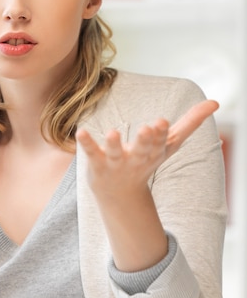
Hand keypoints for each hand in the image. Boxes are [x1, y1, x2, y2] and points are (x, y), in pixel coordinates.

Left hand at [75, 99, 218, 196]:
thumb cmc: (147, 162)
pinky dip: (87, 144)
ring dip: (115, 144)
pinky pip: (92, 154)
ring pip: (116, 153)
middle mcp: (137, 158)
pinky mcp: (98, 164)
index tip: (162, 122)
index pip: (160, 142)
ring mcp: (116, 163)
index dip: (160, 133)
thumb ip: (191, 123)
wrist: (120, 195)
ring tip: (112, 132)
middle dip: (146, 140)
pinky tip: (81, 133)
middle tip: (148, 128)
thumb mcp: (170, 144)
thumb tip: (216, 102)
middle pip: (142, 149)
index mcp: (155, 152)